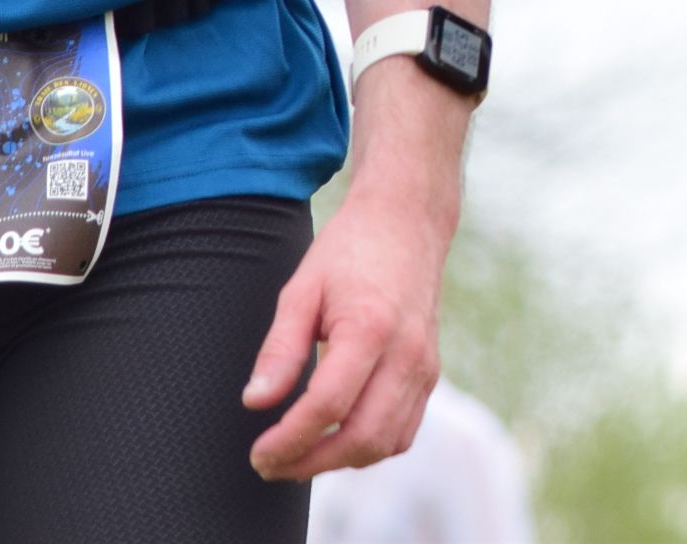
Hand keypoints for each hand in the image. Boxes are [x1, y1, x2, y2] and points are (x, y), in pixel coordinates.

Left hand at [242, 171, 452, 479]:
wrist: (407, 222)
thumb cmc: (350, 250)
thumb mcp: (301, 290)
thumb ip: (280, 350)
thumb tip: (255, 403)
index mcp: (371, 328)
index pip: (328, 405)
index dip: (289, 440)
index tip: (257, 453)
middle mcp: (407, 353)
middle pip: (361, 437)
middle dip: (310, 462)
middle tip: (270, 464)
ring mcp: (425, 365)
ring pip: (386, 443)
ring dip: (338, 461)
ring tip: (298, 456)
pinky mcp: (430, 372)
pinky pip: (403, 431)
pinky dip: (368, 447)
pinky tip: (334, 438)